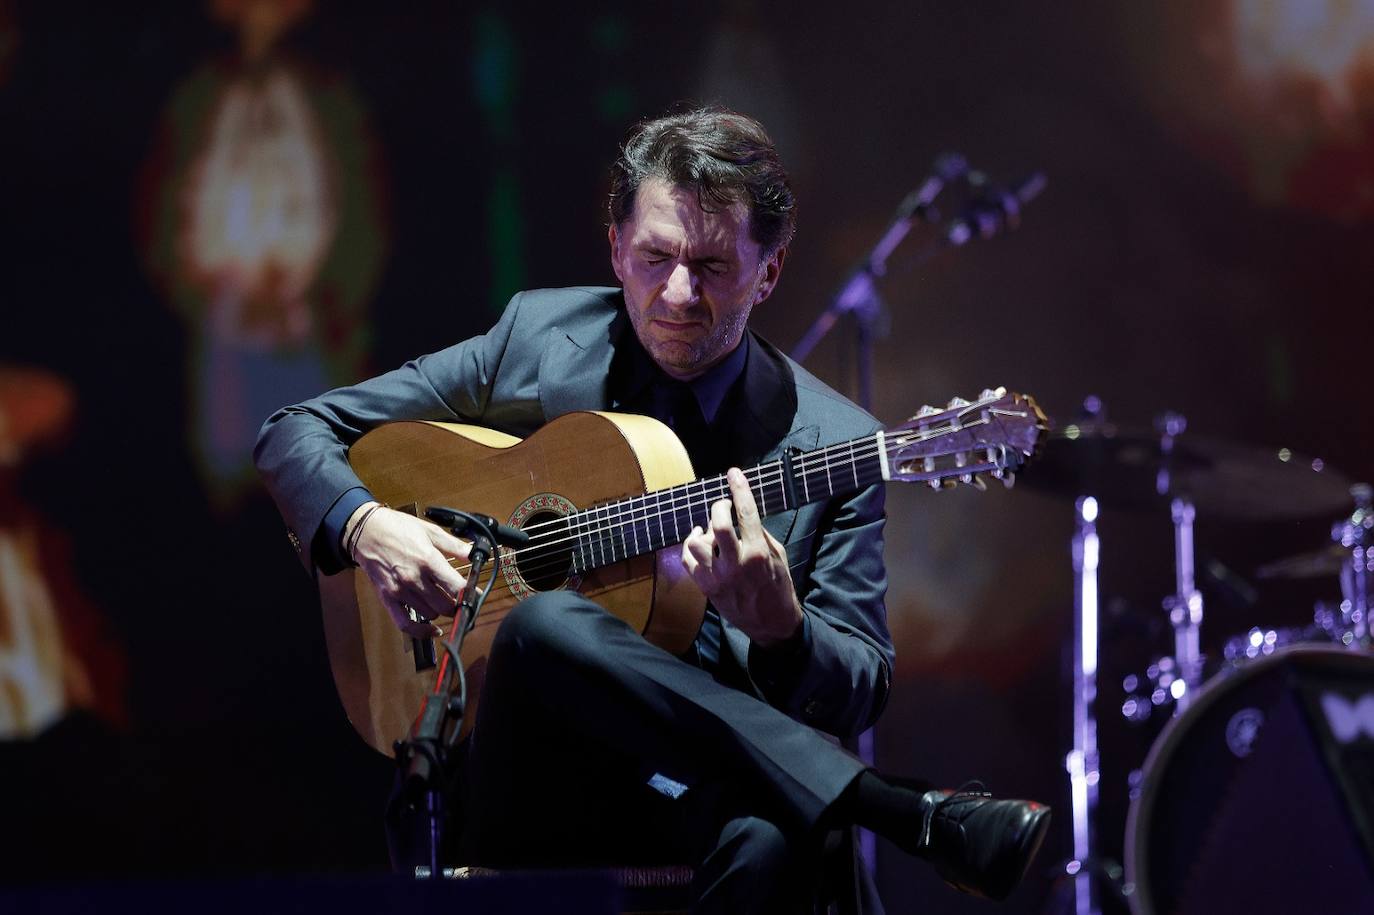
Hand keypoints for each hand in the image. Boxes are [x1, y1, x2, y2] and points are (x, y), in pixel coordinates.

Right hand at [348, 503, 470, 637]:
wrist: (365, 531)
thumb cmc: (397, 528)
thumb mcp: (430, 530)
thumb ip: (454, 545)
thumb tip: (474, 553)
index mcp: (428, 560)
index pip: (456, 587)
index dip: (470, 594)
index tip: (476, 595)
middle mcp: (414, 578)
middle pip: (446, 606)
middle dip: (457, 604)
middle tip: (460, 599)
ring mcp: (400, 591)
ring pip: (430, 614)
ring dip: (440, 611)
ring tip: (441, 600)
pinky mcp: (388, 599)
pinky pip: (406, 624)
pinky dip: (421, 631)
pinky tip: (432, 630)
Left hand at [682, 468, 802, 646]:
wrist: (771, 622)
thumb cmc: (778, 585)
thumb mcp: (778, 555)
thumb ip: (759, 533)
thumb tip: (741, 514)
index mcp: (758, 553)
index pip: (746, 512)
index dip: (739, 488)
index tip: (734, 473)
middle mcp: (736, 564)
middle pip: (718, 525)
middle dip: (719, 507)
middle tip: (724, 506)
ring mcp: (718, 577)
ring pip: (696, 543)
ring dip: (703, 530)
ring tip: (712, 530)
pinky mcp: (706, 588)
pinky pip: (687, 560)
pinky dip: (690, 546)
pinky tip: (698, 540)